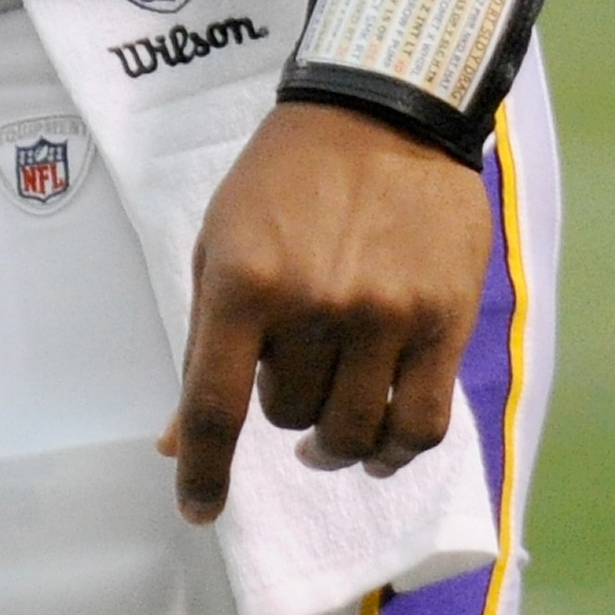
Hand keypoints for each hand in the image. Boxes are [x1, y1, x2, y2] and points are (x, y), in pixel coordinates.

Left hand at [159, 101, 491, 523]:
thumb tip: (172, 440)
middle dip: (282, 402)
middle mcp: (312, 304)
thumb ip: (202, 341)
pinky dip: (397, 451)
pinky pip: (420, 426)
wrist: (381, 107)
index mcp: (244, 280)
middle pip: (288, 416)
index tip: (198, 507)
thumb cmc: (286, 174)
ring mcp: (382, 315)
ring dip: (335, 438)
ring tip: (333, 418)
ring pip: (353, 432)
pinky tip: (381, 442)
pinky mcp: (442, 320)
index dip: (201, 471)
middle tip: (291, 363)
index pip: (213, 406)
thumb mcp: (222, 239)